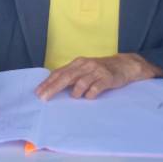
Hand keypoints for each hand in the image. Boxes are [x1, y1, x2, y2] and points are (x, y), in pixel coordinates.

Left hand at [36, 53, 161, 100]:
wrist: (124, 65)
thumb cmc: (101, 69)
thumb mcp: (84, 69)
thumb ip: (72, 76)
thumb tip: (53, 87)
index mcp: (77, 63)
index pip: (59, 73)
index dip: (48, 83)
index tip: (38, 92)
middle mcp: (85, 65)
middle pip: (66, 77)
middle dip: (53, 88)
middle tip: (43, 98)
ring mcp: (96, 71)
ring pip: (80, 82)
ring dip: (75, 92)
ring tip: (74, 97)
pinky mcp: (107, 78)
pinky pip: (96, 88)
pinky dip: (90, 94)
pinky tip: (88, 97)